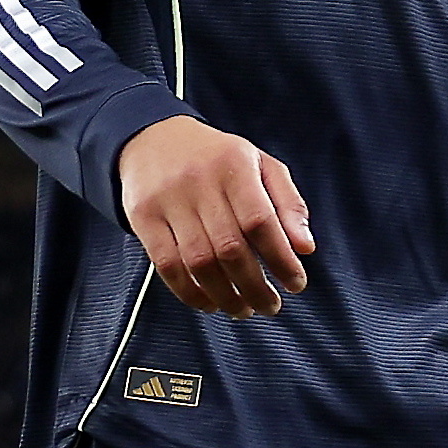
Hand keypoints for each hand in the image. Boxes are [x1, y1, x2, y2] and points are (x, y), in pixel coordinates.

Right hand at [118, 113, 313, 316]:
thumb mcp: (260, 165)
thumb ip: (288, 204)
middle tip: (270, 306)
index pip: (260, 221)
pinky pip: (167, 266)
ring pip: (199, 262)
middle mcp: (198, 182)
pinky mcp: (142, 218)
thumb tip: (305, 247)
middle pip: (230, 248)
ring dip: (225, 296)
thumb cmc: (216, 159)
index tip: (295, 284)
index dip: (281, 259)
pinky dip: (190, 293)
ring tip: (243, 309)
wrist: (153, 138)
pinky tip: (210, 302)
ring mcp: (167, 200)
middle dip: (255, 287)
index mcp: (234, 165)